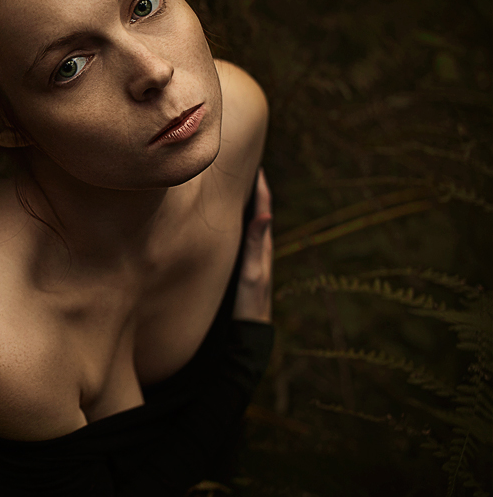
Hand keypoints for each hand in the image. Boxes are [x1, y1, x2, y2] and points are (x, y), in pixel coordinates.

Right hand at [232, 168, 272, 322]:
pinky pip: (243, 236)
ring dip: (246, 204)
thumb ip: (256, 245)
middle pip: (258, 211)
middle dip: (253, 190)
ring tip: (238, 187)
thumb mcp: (252, 273)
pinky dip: (239, 222)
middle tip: (246, 167)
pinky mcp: (245, 266)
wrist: (249, 332)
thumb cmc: (250, 304)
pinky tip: (231, 222)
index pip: (263, 209)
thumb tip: (266, 214)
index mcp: (264, 247)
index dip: (260, 187)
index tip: (256, 164)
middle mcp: (261, 250)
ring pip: (250, 223)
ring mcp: (253, 258)